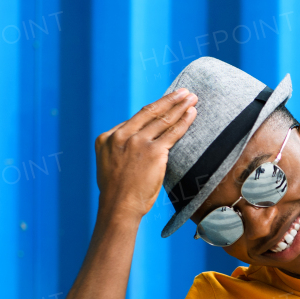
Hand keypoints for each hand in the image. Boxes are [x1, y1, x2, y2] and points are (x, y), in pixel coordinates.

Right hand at [95, 89, 197, 219]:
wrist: (118, 207)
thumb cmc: (117, 192)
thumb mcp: (109, 164)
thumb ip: (120, 149)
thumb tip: (136, 142)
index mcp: (107, 137)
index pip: (135, 120)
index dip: (154, 110)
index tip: (165, 104)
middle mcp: (121, 135)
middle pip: (150, 112)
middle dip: (169, 100)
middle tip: (183, 91)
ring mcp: (137, 142)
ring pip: (163, 119)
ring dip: (180, 106)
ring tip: (191, 98)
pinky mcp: (153, 151)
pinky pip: (173, 132)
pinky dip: (184, 121)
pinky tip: (192, 113)